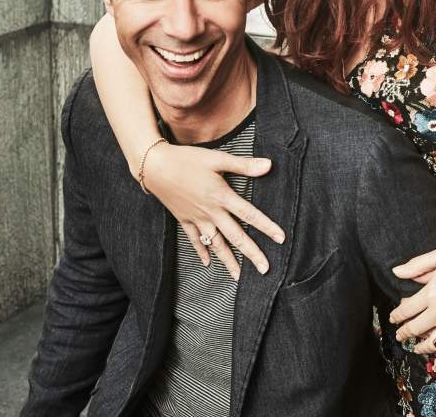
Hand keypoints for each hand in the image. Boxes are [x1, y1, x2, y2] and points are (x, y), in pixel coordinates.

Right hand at [143, 143, 284, 279]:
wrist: (154, 167)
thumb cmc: (186, 159)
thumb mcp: (217, 158)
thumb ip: (243, 165)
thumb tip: (269, 166)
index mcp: (221, 196)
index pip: (250, 214)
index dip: (267, 227)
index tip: (281, 239)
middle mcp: (211, 212)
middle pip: (235, 236)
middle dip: (251, 254)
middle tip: (265, 270)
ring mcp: (196, 218)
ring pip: (215, 244)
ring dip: (228, 260)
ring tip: (239, 277)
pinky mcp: (183, 219)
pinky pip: (194, 240)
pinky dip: (202, 251)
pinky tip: (208, 263)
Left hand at [389, 246, 435, 367]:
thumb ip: (417, 265)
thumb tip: (396, 272)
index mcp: (431, 293)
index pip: (406, 310)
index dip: (397, 316)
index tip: (394, 318)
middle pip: (416, 328)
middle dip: (405, 333)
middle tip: (400, 335)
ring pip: (432, 342)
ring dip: (420, 348)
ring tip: (415, 348)